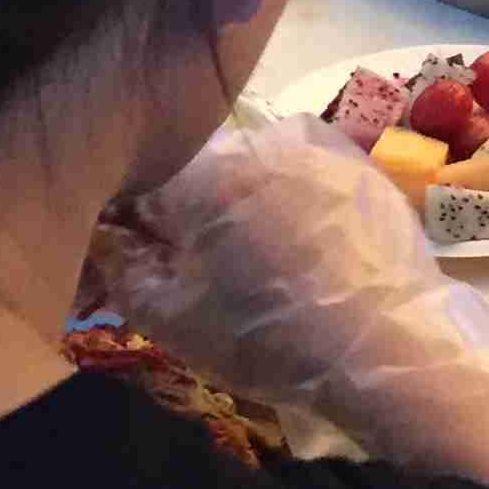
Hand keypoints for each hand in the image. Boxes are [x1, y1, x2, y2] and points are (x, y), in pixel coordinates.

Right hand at [94, 116, 488, 416]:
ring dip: (236, 208)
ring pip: (250, 172)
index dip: (125, 224)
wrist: (390, 353)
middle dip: (184, 215)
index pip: (136, 180)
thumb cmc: (270, 339)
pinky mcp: (362, 165)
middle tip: (194, 272)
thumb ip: (117, 263)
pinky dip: (287, 206)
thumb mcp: (170, 315)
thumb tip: (98, 232)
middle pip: (195, 171)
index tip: (133, 262)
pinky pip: (301, 177)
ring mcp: (319, 145)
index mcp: (204, 167)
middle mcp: (260, 135)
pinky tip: (300, 256)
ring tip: (251, 267)